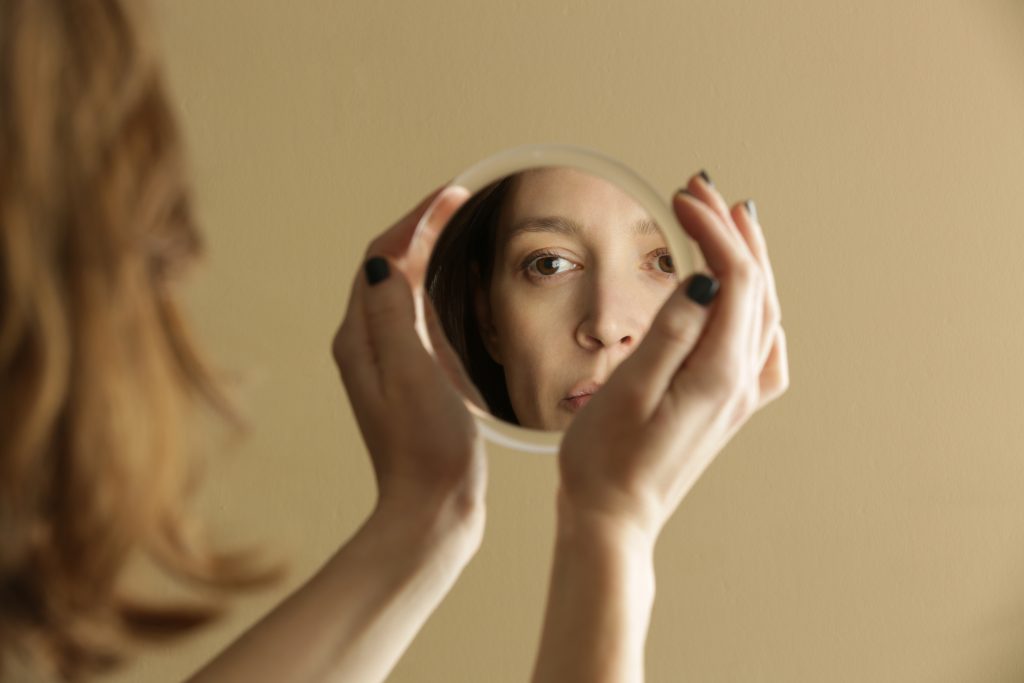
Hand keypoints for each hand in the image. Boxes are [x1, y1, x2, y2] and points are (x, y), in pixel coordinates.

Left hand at [332, 185, 486, 534]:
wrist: (433, 509)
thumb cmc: (426, 447)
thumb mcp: (411, 375)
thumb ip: (393, 316)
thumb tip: (379, 264)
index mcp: (361, 339)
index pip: (379, 257)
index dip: (414, 220)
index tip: (453, 194)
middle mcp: (368, 345)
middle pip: (387, 268)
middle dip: (420, 228)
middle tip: (460, 200)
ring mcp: (389, 363)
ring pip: (403, 290)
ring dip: (427, 253)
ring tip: (460, 227)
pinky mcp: (412, 379)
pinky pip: (419, 315)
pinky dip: (437, 287)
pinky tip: (460, 288)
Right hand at [558, 171, 788, 539]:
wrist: (612, 519)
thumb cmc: (605, 459)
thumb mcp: (628, 392)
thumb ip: (671, 333)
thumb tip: (707, 277)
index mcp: (718, 372)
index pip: (732, 277)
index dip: (712, 228)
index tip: (679, 195)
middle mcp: (740, 381)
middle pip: (755, 286)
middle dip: (732, 230)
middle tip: (701, 188)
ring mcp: (738, 396)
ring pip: (762, 310)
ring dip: (748, 259)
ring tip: (730, 219)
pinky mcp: (726, 406)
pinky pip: (761, 345)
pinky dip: (756, 305)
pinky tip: (741, 297)